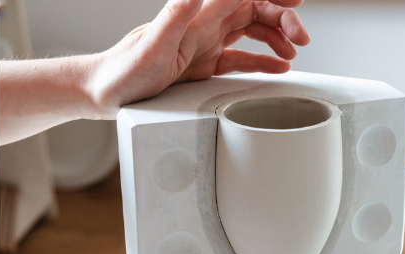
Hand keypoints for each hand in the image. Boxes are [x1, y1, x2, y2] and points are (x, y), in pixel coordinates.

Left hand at [85, 0, 310, 113]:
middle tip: (302, 39)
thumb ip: (177, 13)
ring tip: (293, 52)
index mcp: (199, 16)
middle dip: (284, 21)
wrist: (102, 93)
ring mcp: (203, 45)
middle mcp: (204, 26)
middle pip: (256, 12)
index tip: (297, 1)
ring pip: (252, 33)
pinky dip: (261, 61)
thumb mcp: (154, 43)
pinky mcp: (200, 66)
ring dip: (276, 39)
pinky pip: (239, 59)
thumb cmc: (123, 71)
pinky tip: (278, 66)